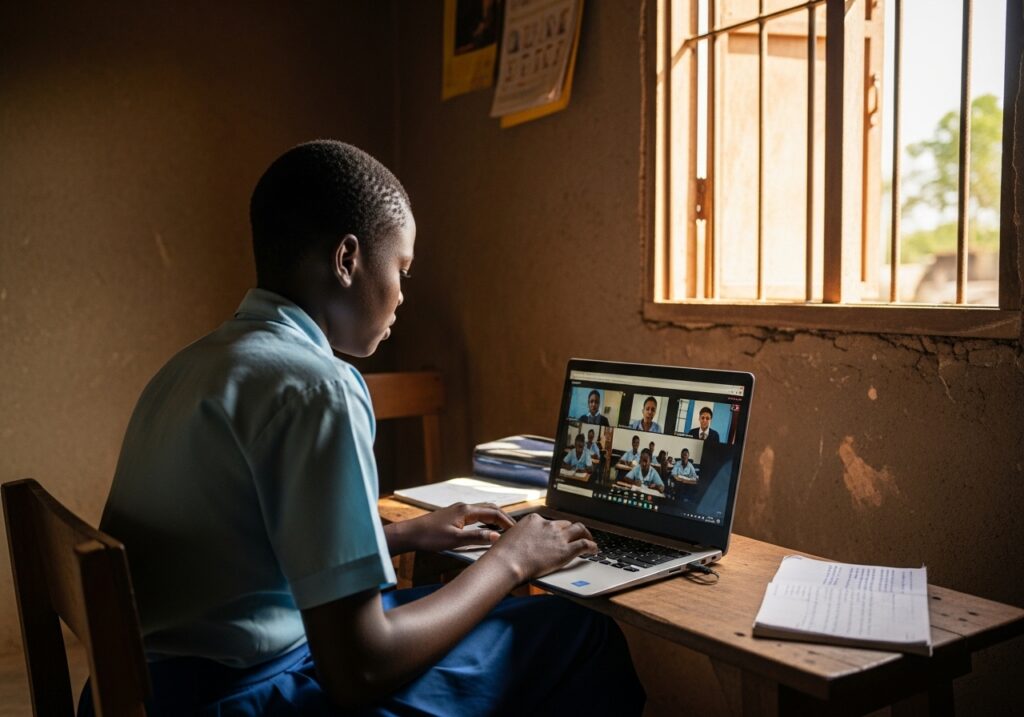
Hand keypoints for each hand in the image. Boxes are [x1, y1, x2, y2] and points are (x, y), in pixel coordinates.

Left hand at [400, 502, 515, 553]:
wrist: (411, 533)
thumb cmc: (431, 537)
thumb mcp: (455, 540)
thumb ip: (477, 538)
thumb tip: (498, 537)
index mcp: (467, 510)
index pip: (494, 513)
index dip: (507, 522)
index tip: (517, 532)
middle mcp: (465, 506)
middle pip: (491, 508)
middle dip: (504, 518)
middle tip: (515, 530)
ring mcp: (459, 509)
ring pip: (483, 509)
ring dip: (495, 517)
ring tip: (504, 529)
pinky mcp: (454, 515)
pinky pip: (476, 514)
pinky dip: (486, 519)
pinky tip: (486, 528)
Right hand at [483, 513, 596, 582]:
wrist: (506, 563)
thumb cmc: (502, 555)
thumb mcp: (508, 540)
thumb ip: (517, 539)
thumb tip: (515, 545)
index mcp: (533, 520)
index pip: (549, 522)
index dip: (555, 529)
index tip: (557, 533)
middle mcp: (547, 525)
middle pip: (565, 524)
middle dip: (570, 530)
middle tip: (575, 536)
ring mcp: (557, 536)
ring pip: (579, 529)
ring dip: (585, 533)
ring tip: (589, 539)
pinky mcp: (565, 550)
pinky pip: (584, 544)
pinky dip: (592, 546)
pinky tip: (594, 550)